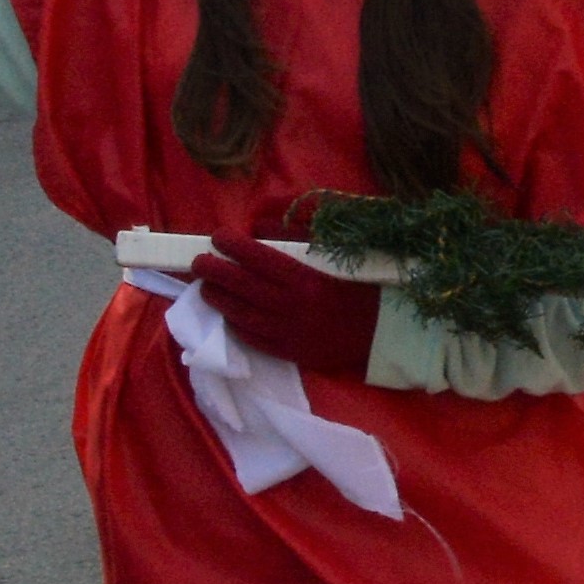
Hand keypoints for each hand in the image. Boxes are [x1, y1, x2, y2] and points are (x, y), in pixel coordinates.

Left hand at [189, 238, 381, 378]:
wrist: (384, 332)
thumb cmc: (362, 287)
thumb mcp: (336, 255)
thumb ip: (297, 239)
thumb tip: (258, 230)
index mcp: (306, 278)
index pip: (258, 258)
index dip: (232, 245)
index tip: (218, 237)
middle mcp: (292, 305)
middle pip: (241, 285)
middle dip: (214, 270)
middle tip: (199, 261)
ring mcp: (289, 332)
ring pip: (240, 313)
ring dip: (218, 298)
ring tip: (205, 286)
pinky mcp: (290, 353)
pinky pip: (253, 339)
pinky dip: (235, 325)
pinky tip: (227, 314)